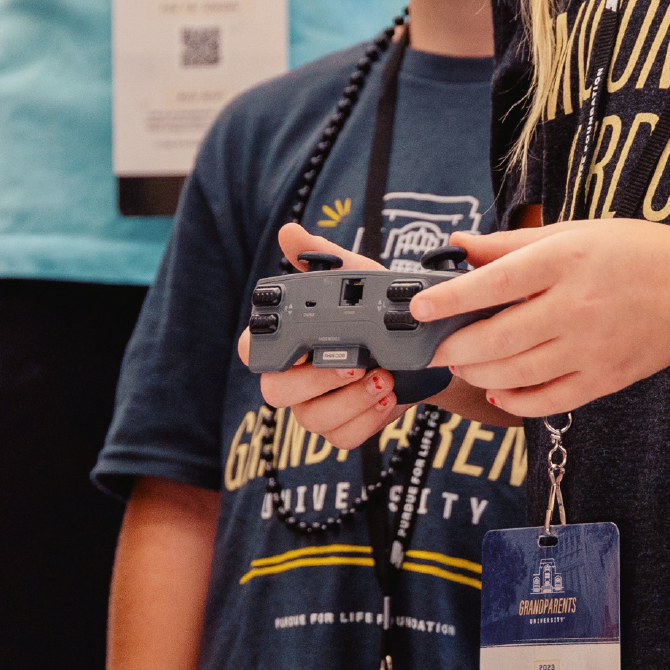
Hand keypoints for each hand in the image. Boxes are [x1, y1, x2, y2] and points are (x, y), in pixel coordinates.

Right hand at [245, 218, 429, 457]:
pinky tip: (388, 398)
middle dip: (318, 379)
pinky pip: (342, 437)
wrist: (418, 350)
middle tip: (357, 363)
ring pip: (313, 418)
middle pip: (277, 392)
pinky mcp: (339, 430)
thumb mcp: (356, 277)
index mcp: (284, 340)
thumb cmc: (376, 311)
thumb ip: (323, 257)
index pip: (251, 349)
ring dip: (351, 401)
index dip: (265, 350)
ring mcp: (312, 407)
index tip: (301, 343)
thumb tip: (289, 232)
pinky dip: (367, 420)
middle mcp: (290, 377)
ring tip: (383, 378)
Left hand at [396, 218, 669, 418]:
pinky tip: (497, 392)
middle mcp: (576, 307)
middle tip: (430, 346)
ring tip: (458, 364)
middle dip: (454, 346)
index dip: (451, 297)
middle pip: (499, 337)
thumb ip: (512, 243)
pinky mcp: (606, 379)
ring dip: (478, 373)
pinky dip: (517, 401)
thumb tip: (460, 245)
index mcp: (565, 262)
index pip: (495, 283)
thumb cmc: (635, 253)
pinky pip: (551, 399)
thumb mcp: (573, 232)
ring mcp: (592, 348)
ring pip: (518, 373)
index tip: (417, 306)